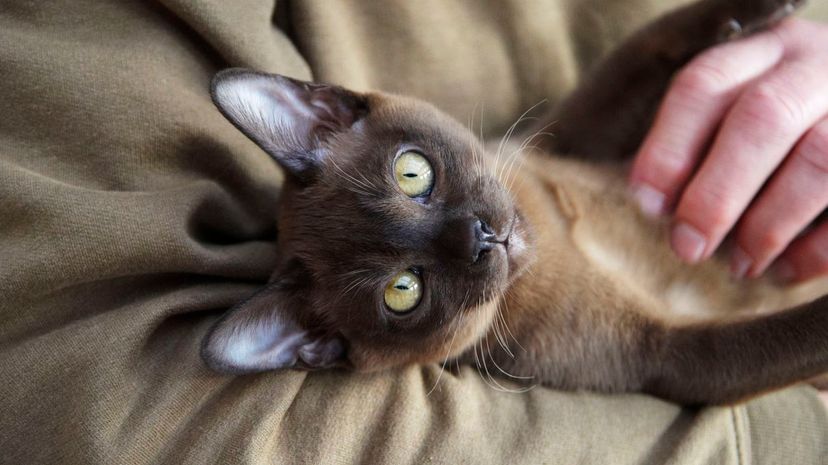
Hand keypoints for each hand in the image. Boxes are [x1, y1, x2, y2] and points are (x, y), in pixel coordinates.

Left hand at [629, 18, 827, 282]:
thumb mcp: (738, 113)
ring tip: (739, 264)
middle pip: (764, 116)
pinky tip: (785, 269)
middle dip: (717, 192)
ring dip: (769, 223)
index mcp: (764, 53)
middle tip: (687, 247)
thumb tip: (657, 208)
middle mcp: (816, 68)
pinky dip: (817, 248)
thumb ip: (701, 144)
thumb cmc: (774, 130)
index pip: (706, 84)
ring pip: (819, 157)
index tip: (647, 205)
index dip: (668, 148)